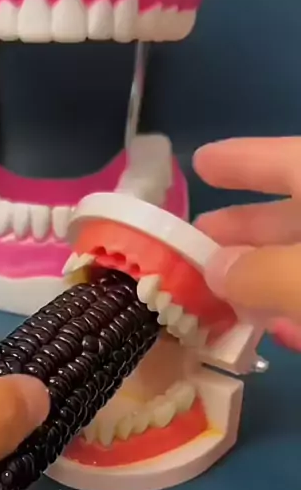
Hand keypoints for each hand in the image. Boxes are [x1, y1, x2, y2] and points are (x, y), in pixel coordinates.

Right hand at [193, 137, 300, 349]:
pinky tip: (278, 330)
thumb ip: (256, 275)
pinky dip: (300, 306)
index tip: (200, 163)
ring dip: (268, 276)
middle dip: (246, 229)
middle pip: (298, 212)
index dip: (242, 161)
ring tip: (221, 293)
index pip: (286, 159)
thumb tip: (218, 270)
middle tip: (198, 241)